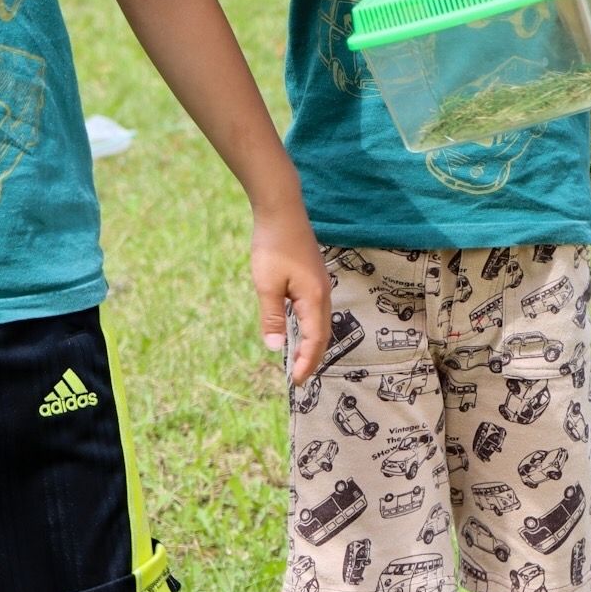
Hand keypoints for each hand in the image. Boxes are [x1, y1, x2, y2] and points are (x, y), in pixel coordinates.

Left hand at [251, 205, 330, 385]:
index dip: (306, 363)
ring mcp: (321, 283)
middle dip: (311, 358)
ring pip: (320, 322)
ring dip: (311, 343)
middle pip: (321, 334)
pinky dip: (309, 326)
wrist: (282, 210)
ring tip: (299, 359)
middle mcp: (323, 293)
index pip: (314, 340)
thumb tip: (275, 348)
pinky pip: (316, 309)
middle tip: (299, 378)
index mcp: (314, 298)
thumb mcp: (267, 285)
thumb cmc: (274, 245)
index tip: (296, 381)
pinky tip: (299, 328)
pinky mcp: (315, 276)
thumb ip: (272, 317)